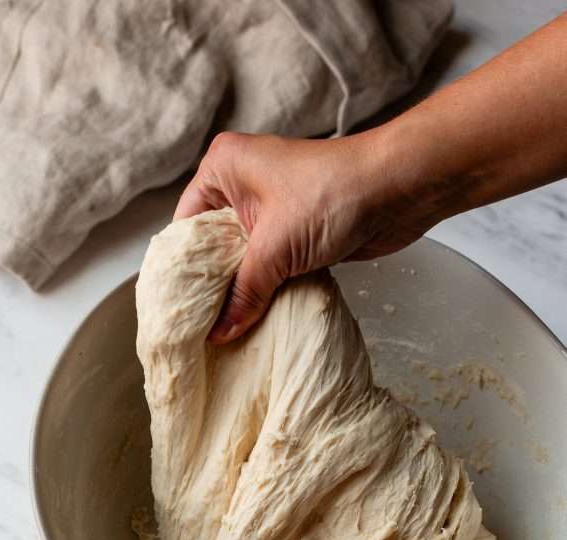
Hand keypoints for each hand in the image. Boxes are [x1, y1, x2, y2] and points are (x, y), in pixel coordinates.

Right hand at [174, 130, 423, 342]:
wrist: (400, 188)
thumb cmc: (333, 196)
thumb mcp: (275, 248)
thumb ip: (244, 293)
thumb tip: (219, 333)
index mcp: (223, 169)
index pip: (185, 227)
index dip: (182, 271)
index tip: (177, 310)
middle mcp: (242, 184)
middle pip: (211, 247)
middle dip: (212, 286)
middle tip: (199, 328)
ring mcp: (271, 208)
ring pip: (243, 260)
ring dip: (242, 292)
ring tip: (224, 331)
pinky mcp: (296, 231)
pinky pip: (269, 267)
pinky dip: (265, 290)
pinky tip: (256, 319)